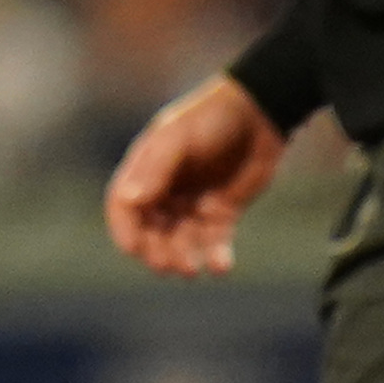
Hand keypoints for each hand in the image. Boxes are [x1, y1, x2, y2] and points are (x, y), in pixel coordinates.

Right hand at [105, 76, 285, 275]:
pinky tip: (221, 267)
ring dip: (183, 258)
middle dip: (156, 251)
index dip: (124, 229)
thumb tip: (130, 201)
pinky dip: (216, 257)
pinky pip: (214, 241)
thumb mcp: (178, 137)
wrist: (259, 112)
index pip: (124, 205)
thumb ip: (155, 168)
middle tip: (169, 266)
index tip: (133, 250)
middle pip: (151, 231)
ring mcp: (193, 203)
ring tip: (193, 270)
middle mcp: (166, 190)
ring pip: (181, 241)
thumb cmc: (210, 117)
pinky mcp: (222, 212)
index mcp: (146, 170)